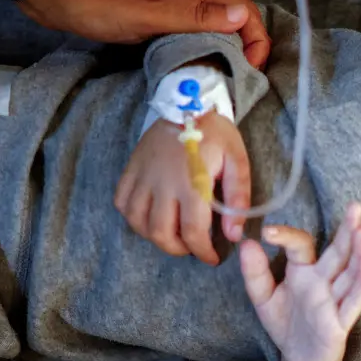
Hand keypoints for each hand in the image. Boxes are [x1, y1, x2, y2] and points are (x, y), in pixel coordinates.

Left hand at [19, 0, 270, 67]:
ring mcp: (168, 5)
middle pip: (233, 16)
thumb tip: (241, 18)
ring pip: (211, 24)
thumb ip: (194, 16)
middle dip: (247, 46)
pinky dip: (199, 47)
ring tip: (222, 78)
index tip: (250, 70)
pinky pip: (187, 31)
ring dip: (225, 48)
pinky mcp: (151, 17)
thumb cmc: (99, 0)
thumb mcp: (150, 12)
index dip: (256, 39)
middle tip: (240, 80)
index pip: (243, 10)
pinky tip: (190, 65)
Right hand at [116, 112, 250, 264]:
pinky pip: (122, 202)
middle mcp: (162, 183)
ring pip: (138, 222)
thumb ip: (237, 199)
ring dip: (154, 237)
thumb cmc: (216, 134)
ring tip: (172, 235)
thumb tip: (234, 234)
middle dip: (178, 248)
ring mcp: (143, 176)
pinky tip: (150, 217)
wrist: (187, 103)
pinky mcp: (131, 169)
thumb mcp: (237, 162)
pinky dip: (134, 217)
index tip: (211, 257)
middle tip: (191, 247)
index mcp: (192, 182)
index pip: (193, 232)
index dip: (202, 252)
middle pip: (161, 233)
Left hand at [241, 202, 360, 360]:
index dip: (286, 236)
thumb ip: (255, 273)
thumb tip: (247, 243)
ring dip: (358, 253)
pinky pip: (354, 299)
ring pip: (350, 272)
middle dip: (347, 230)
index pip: (300, 245)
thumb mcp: (263, 298)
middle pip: (337, 252)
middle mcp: (322, 280)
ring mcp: (335, 298)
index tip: (267, 232)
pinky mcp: (341, 320)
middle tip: (355, 207)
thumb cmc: (287, 325)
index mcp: (303, 271)